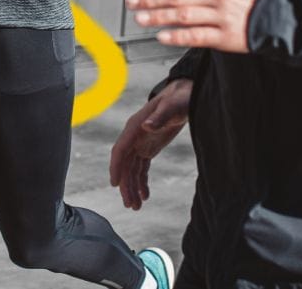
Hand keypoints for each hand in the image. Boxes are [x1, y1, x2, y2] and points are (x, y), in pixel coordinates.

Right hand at [109, 78, 191, 209]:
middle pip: (125, 164)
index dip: (116, 167)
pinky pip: (141, 167)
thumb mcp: (173, 107)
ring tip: (137, 206)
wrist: (187, 94)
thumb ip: (160, 116)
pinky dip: (142, 182)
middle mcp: (134, 135)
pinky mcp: (149, 147)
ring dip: (133, 187)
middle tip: (130, 205)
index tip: (115, 184)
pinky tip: (145, 195)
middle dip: (126, 185)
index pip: (120, 150)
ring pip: (132, 169)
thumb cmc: (180, 98)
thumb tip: (146, 125)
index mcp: (135, 126)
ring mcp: (141, 142)